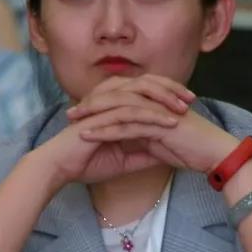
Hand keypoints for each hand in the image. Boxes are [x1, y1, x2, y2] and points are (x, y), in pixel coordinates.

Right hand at [33, 75, 191, 186]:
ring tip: (184, 110)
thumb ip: (144, 155)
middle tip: (192, 99)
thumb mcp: (124, 161)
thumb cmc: (85, 163)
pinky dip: (152, 115)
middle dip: (171, 89)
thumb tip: (166, 157)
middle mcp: (110, 98)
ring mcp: (104, 104)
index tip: (189, 104)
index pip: (145, 91)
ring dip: (165, 100)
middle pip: (146, 83)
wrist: (59, 168)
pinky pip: (132, 111)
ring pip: (140, 93)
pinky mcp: (101, 115)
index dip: (168, 94)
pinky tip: (169, 122)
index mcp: (114, 104)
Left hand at [67, 74, 238, 174]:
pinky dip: (105, 130)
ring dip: (93, 116)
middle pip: (116, 99)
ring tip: (73, 124)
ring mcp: (156, 110)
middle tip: (69, 114)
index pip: (121, 100)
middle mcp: (154, 102)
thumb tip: (126, 142)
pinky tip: (89, 135)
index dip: (100, 105)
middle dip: (91, 106)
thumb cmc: (193, 149)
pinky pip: (126, 125)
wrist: (216, 155)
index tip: (80, 115)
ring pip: (118, 109)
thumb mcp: (162, 142)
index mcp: (155, 103)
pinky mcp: (158, 123)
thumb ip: (145, 137)